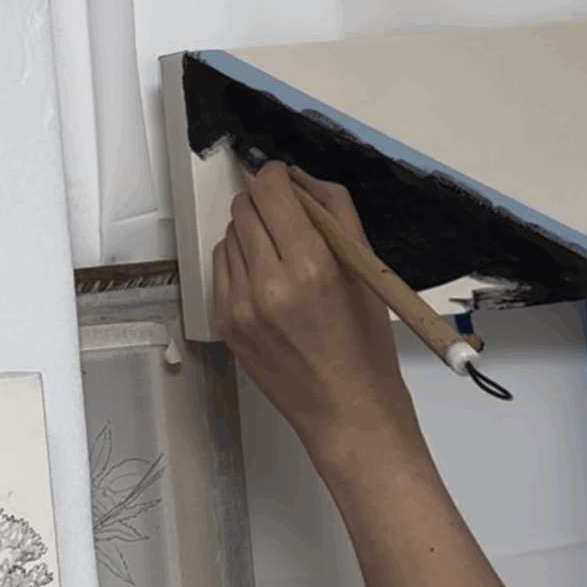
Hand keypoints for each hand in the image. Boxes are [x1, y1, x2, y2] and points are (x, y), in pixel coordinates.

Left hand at [212, 160, 416, 453]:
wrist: (346, 411)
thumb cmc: (366, 347)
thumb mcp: (365, 269)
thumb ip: (336, 212)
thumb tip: (301, 178)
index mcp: (311, 266)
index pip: (270, 190)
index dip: (276, 175)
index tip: (285, 180)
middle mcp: (268, 285)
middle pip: (244, 208)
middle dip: (266, 203)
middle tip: (290, 219)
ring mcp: (240, 307)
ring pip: (229, 236)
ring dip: (253, 234)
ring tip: (283, 258)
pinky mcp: (225, 324)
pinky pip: (221, 269)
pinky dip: (241, 264)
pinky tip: (269, 282)